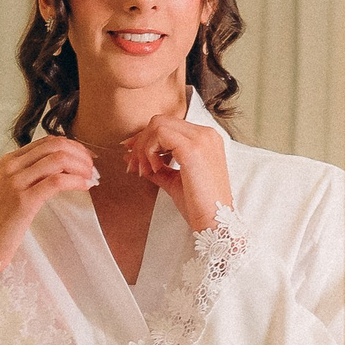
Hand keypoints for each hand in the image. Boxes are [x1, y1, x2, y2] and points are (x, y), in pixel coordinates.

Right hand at [0, 135, 97, 269]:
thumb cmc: (2, 222)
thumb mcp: (12, 190)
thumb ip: (31, 174)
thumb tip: (62, 167)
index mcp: (9, 160)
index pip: (47, 141)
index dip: (73, 146)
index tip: (87, 158)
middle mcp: (11, 166)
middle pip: (55, 146)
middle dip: (80, 153)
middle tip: (93, 167)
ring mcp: (15, 182)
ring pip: (58, 160)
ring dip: (81, 166)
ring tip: (92, 177)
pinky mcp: (23, 200)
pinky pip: (57, 181)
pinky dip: (76, 181)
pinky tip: (85, 186)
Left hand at [119, 114, 230, 233]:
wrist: (215, 222)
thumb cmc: (198, 205)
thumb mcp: (173, 180)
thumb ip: (156, 167)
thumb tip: (129, 157)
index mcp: (206, 139)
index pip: (169, 125)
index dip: (146, 137)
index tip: (132, 154)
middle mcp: (206, 134)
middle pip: (161, 121)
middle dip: (140, 141)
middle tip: (133, 164)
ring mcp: (201, 139)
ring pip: (158, 125)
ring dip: (143, 147)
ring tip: (144, 170)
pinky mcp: (192, 148)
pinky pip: (159, 135)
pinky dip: (149, 151)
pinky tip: (153, 169)